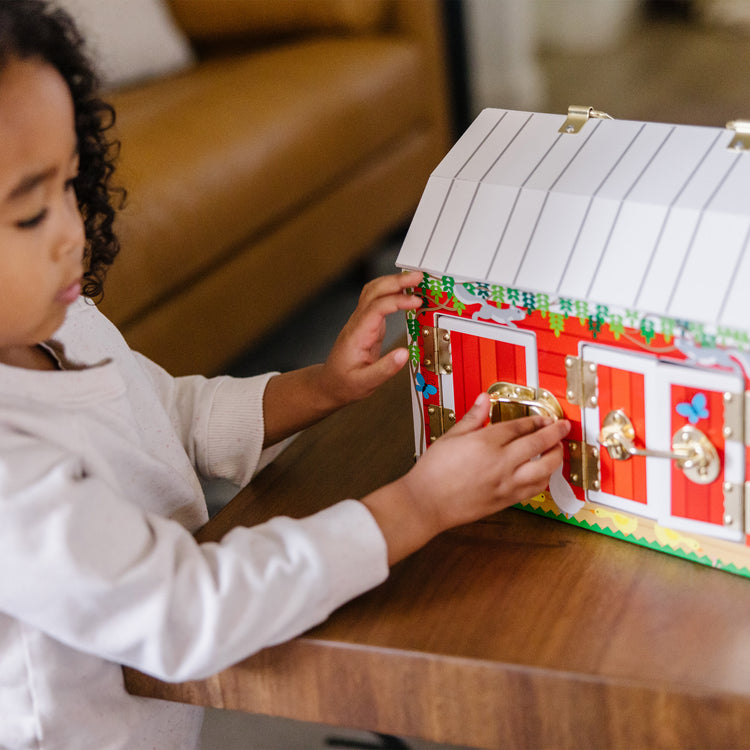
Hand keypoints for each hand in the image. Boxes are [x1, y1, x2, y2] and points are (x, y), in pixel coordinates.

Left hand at [261, 271, 421, 446]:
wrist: (330, 383)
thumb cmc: (344, 383)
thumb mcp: (365, 383)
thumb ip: (385, 369)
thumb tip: (404, 354)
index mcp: (357, 335)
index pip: (376, 308)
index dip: (397, 301)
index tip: (417, 301)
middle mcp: (358, 323)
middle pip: (373, 290)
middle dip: (396, 280)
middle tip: (418, 277)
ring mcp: (361, 321)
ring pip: (374, 291)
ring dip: (393, 282)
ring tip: (415, 280)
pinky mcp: (367, 324)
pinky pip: (378, 300)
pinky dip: (392, 292)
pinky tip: (406, 293)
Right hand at [362, 393, 570, 563]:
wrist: (426, 502)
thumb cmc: (433, 471)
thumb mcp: (450, 436)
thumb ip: (472, 417)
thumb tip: (484, 400)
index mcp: (486, 443)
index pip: (519, 427)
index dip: (535, 420)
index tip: (542, 417)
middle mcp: (500, 463)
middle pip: (538, 444)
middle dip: (555, 433)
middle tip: (563, 427)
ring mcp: (505, 483)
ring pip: (544, 470)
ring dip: (555, 458)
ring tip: (558, 450)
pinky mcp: (505, 500)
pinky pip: (534, 490)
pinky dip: (544, 480)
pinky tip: (543, 474)